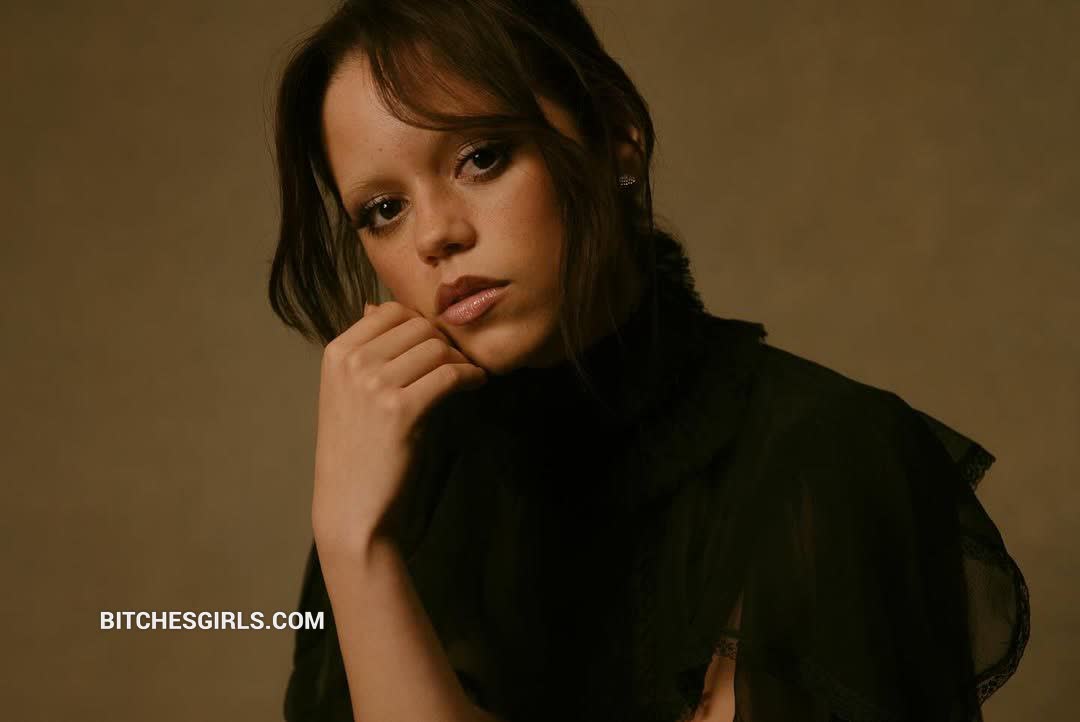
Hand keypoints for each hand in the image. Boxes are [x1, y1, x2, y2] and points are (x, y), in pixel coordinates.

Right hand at [311, 301, 486, 557]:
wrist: (351, 507)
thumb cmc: (356, 451)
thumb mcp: (347, 392)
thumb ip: (366, 350)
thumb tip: (378, 305)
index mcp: (336, 352)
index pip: (391, 311)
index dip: (422, 325)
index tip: (438, 345)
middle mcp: (352, 362)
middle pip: (418, 326)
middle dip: (445, 342)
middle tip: (459, 363)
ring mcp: (374, 384)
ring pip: (437, 347)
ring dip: (460, 360)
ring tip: (468, 376)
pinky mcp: (400, 409)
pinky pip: (449, 375)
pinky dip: (471, 377)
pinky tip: (476, 385)